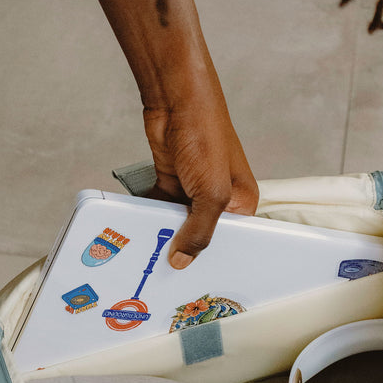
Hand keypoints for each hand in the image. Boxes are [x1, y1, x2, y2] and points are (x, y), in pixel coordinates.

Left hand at [80, 0, 257, 266]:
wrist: (176, 99)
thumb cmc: (207, 136)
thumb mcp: (210, 194)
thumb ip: (198, 232)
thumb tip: (182, 263)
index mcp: (242, 203)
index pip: (232, 242)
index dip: (215, 260)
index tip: (197, 283)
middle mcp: (220, 199)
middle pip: (201, 235)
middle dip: (186, 251)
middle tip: (169, 279)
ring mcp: (194, 191)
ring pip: (178, 224)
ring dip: (164, 236)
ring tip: (150, 262)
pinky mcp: (171, 182)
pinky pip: (160, 211)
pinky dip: (149, 220)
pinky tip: (139, 236)